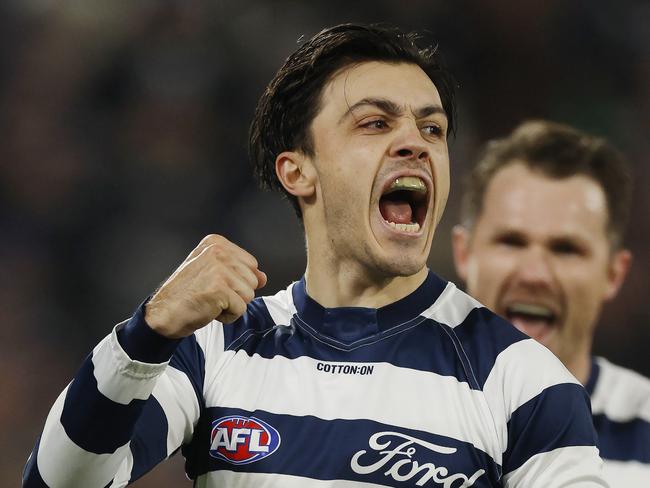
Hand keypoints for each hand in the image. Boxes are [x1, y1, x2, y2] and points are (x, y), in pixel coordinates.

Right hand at [144, 234, 266, 337]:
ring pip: (249, 295)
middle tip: (211, 294)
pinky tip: (210, 311)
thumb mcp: (214, 274)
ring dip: (232, 306)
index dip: (237, 280)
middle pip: (253, 280)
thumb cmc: (187, 294)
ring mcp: (219, 269)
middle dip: (236, 294)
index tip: (213, 283)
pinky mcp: (220, 289)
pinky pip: (241, 309)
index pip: (251, 264)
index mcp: (216, 243)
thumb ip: (240, 272)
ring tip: (210, 302)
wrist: (163, 314)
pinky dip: (228, 316)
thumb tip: (263, 278)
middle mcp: (218, 251)